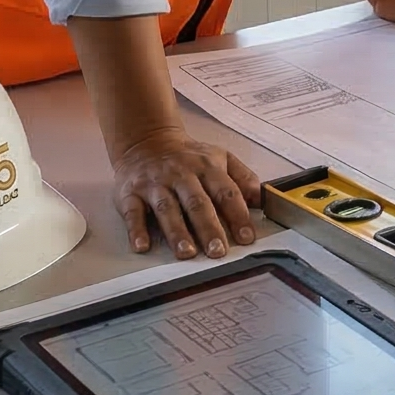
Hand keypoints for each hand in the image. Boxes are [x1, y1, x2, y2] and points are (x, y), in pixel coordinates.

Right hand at [109, 125, 262, 259]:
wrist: (146, 141)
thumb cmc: (188, 157)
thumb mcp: (221, 158)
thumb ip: (243, 178)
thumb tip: (264, 199)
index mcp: (207, 168)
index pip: (226, 192)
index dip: (238, 215)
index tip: (246, 237)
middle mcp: (181, 175)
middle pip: (197, 203)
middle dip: (209, 228)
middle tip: (217, 251)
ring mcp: (155, 184)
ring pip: (167, 208)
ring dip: (177, 231)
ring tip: (187, 252)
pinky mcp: (130, 193)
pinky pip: (133, 212)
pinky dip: (136, 229)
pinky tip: (142, 246)